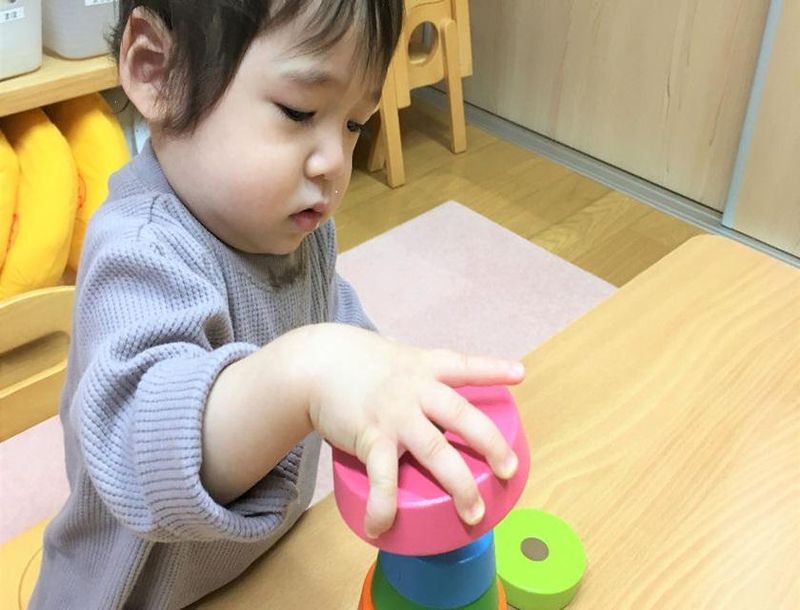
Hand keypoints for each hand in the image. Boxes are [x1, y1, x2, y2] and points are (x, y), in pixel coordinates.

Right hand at [305, 324, 524, 537]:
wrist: (312, 363)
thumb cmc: (355, 363)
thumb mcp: (394, 358)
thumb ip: (416, 374)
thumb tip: (432, 394)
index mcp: (424, 367)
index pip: (464, 366)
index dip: (493, 370)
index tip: (519, 375)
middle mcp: (415, 389)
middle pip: (463, 416)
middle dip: (491, 444)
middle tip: (508, 469)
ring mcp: (395, 414)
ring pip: (436, 451)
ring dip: (459, 485)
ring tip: (473, 514)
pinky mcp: (370, 436)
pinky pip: (383, 477)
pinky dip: (384, 505)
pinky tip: (382, 527)